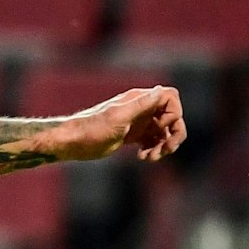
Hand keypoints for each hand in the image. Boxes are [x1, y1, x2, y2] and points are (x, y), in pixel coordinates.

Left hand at [42, 88, 185, 163]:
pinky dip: (153, 150)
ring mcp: (138, 122)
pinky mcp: (132, 135)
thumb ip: (141, 105)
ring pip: (164, 131)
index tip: (161, 128)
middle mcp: (141, 108)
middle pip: (172, 117)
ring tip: (150, 158)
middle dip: (173, 135)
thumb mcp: (118, 117)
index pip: (170, 97)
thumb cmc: (93, 128)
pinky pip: (153, 140)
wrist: (74, 142)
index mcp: (139, 99)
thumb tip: (161, 91)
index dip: (174, 113)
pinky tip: (142, 157)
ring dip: (163, 146)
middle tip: (164, 151)